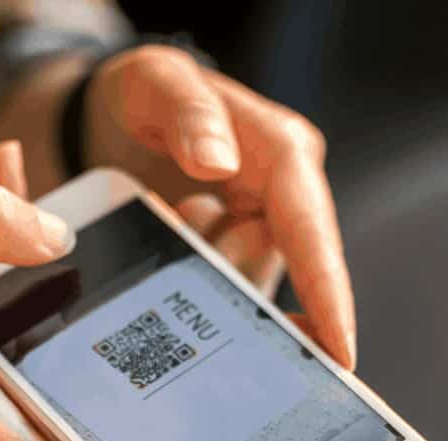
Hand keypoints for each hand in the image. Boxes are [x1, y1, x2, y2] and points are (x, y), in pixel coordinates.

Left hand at [81, 45, 355, 368]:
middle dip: (225, 276)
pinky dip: (188, 290)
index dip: (328, 294)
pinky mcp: (233, 262)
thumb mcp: (153, 81)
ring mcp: (259, 237)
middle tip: (175, 230)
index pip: (312, 231)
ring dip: (197, 278)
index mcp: (283, 153)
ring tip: (165, 219)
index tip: (340, 351)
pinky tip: (162, 265)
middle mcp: (284, 201)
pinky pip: (220, 298)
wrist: (106, 120)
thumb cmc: (142, 96)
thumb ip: (187, 111)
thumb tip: (216, 161)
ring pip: (243, 292)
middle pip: (272, 275)